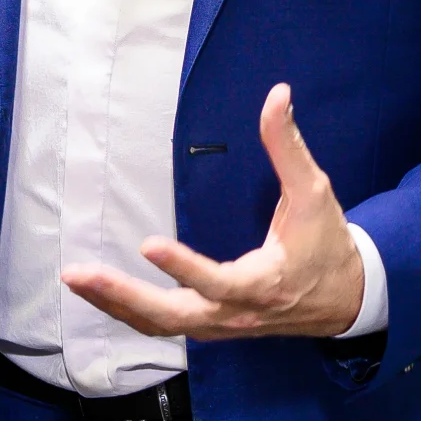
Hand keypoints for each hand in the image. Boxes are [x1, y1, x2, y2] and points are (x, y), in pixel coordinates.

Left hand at [61, 84, 364, 340]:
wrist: (345, 300)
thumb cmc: (327, 243)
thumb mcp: (315, 192)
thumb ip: (289, 146)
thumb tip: (277, 94)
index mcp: (262, 283)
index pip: (217, 282)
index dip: (183, 267)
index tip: (148, 245)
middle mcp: (234, 313)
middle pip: (171, 316)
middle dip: (122, 294)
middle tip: (79, 273)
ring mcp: (220, 326)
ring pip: (160, 325)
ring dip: (115, 302)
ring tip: (75, 278)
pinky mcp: (211, 326)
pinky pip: (163, 326)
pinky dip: (127, 312)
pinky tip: (99, 294)